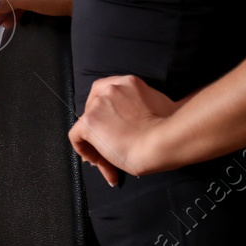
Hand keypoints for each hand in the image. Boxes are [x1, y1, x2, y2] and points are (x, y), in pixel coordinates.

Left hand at [67, 74, 183, 185]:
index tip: (116, 132)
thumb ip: (153, 104)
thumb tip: (166, 108)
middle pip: (95, 109)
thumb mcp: (164, 106)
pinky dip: (83, 150)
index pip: (109, 95)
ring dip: (96, 144)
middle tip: (112, 149)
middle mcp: (110, 88)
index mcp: (128, 82)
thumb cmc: (169, 129)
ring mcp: (98, 105)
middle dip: (102, 131)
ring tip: (108, 162)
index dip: (109, 115)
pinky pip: (76, 136)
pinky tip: (97, 161)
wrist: (162, 142)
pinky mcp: (89, 122)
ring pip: (87, 125)